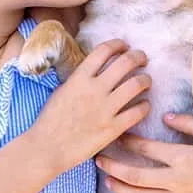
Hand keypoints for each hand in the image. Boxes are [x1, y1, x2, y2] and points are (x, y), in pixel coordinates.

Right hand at [25, 40, 151, 172]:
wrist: (47, 148)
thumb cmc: (50, 120)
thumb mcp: (62, 90)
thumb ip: (81, 78)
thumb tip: (97, 69)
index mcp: (79, 78)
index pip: (104, 50)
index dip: (118, 44)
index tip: (124, 46)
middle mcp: (94, 90)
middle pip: (125, 62)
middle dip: (138, 57)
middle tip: (142, 59)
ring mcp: (105, 109)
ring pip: (137, 84)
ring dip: (146, 80)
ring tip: (146, 81)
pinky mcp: (112, 128)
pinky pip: (138, 111)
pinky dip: (145, 105)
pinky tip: (143, 105)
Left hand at [95, 113, 192, 192]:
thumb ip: (189, 123)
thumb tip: (165, 115)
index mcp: (184, 158)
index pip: (147, 148)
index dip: (129, 141)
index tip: (119, 136)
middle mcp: (177, 181)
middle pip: (135, 175)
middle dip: (113, 167)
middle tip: (99, 160)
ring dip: (121, 188)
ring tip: (109, 180)